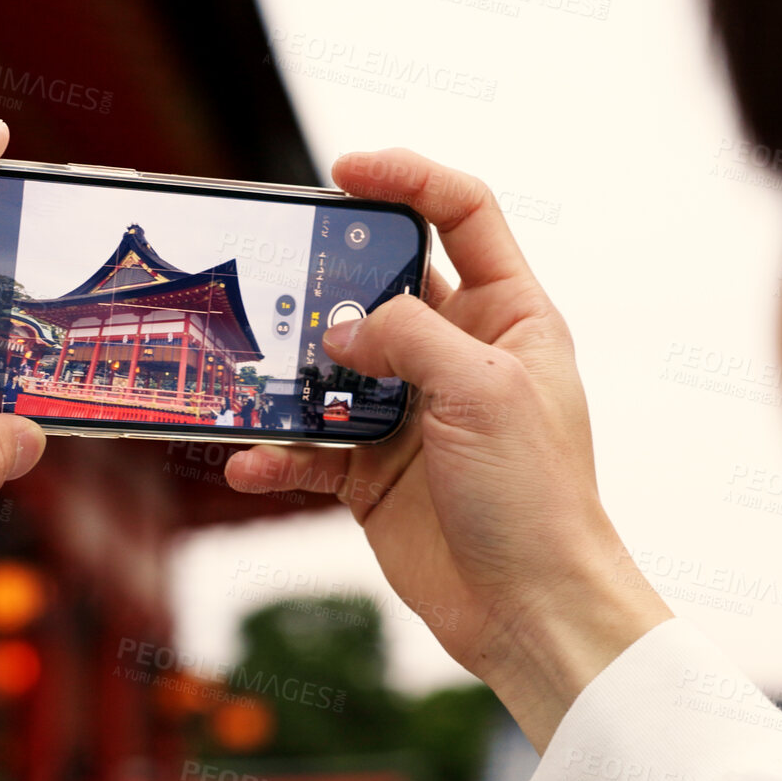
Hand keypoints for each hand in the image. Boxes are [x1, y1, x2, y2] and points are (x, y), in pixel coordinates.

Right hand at [224, 149, 670, 748]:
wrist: (530, 609)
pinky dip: (277, 451)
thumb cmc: (535, 494)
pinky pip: (311, 447)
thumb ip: (408, 336)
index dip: (407, 179)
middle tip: (274, 277)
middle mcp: (459, 355)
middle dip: (325, 280)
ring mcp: (413, 413)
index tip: (343, 171)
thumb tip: (341, 327)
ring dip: (289, 371)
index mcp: (509, 316)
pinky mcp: (375, 474)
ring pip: (332, 366)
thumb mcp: (482, 389)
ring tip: (246, 373)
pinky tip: (250, 460)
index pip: (462, 214)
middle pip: (380, 286)